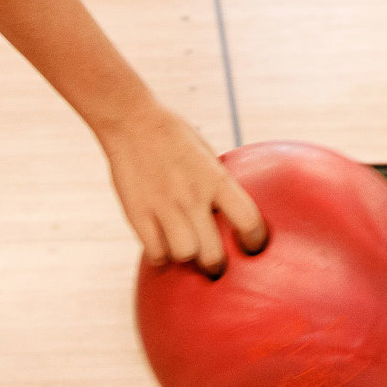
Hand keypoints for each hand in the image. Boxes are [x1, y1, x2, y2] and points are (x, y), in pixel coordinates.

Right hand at [99, 102, 269, 274]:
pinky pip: (155, 252)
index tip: (251, 247)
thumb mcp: (206, 154)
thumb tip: (231, 213)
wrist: (131, 120)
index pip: (248, 221)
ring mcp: (163, 207)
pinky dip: (161, 255)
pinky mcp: (137, 214)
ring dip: (187, 258)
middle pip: (213, 254)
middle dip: (217, 265)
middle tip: (215, 264)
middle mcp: (191, 196)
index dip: (255, 242)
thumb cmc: (173, 136)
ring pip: (184, 256)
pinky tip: (163, 245)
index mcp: (215, 179)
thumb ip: (218, 184)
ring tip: (186, 251)